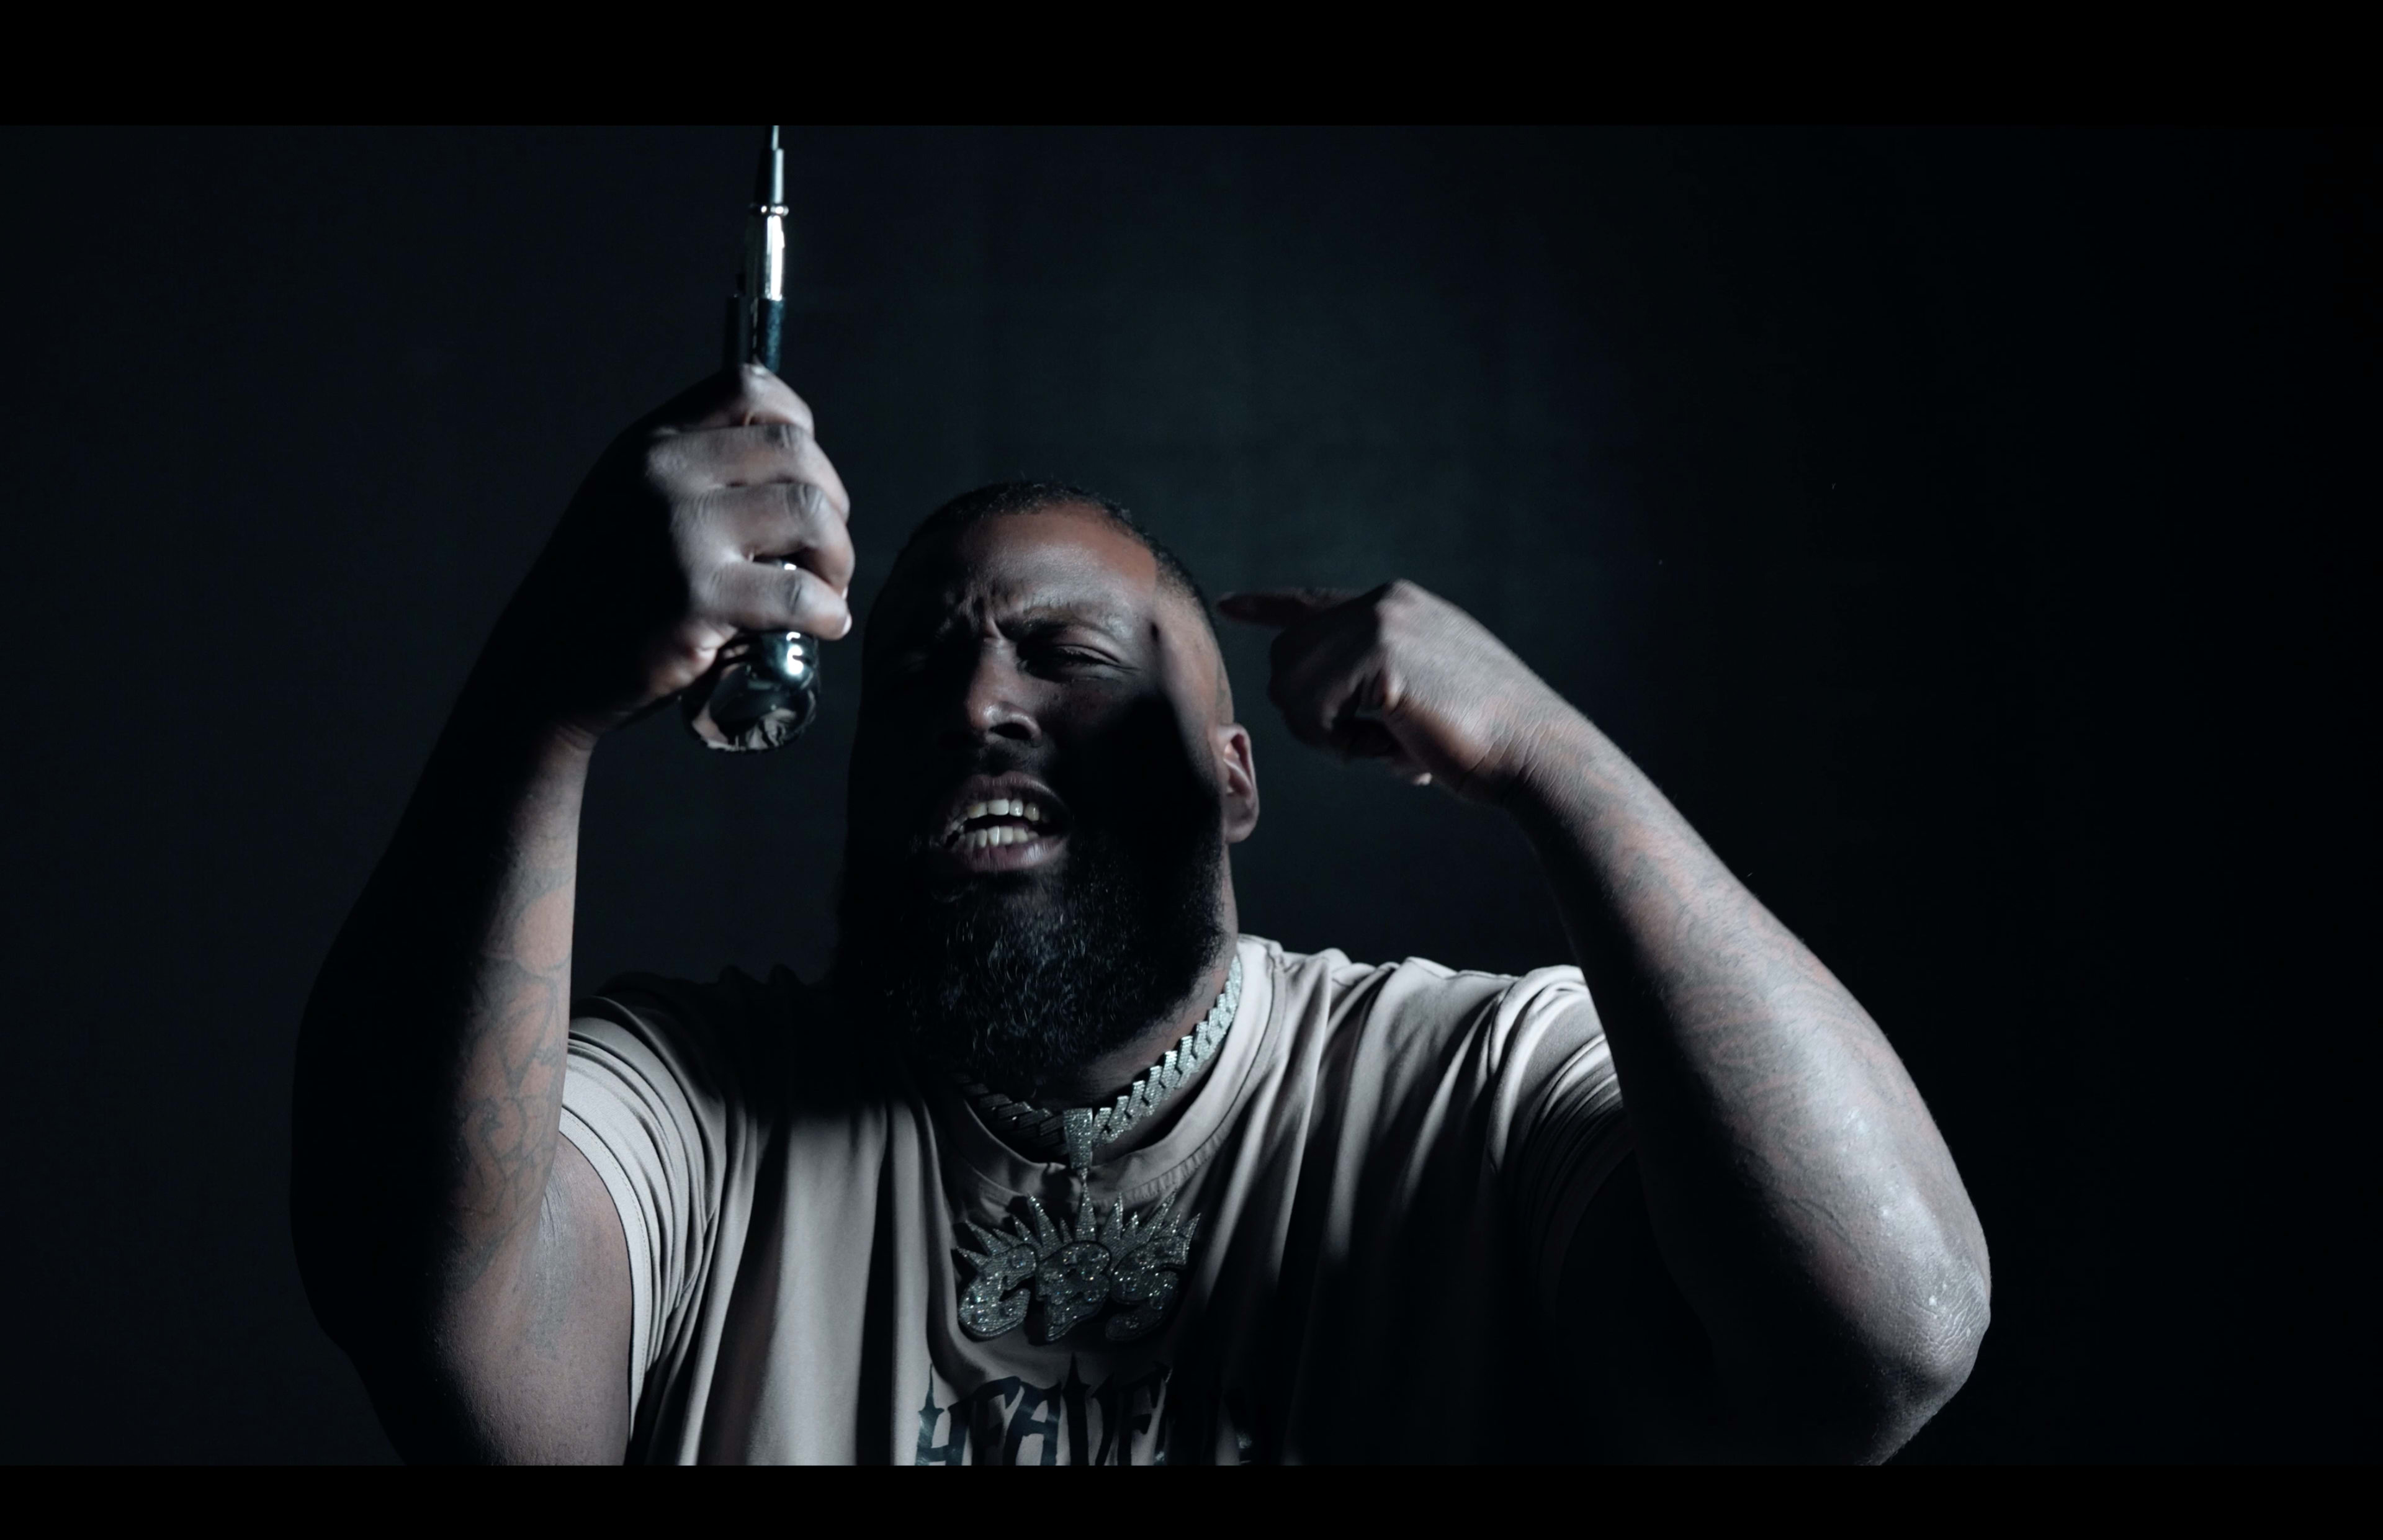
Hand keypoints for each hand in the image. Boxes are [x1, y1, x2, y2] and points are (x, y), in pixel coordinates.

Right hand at [488, 367, 853, 740]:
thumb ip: (693, 474)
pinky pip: (800, 592)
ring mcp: (680, 532)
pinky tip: (823, 625)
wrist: (545, 664)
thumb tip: (796, 475)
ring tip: (826, 589)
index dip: (799, 426)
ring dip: (837, 556)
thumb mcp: (628, 500)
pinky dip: (827, 612)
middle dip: (832, 503)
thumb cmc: (601, 592)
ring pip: (810, 512)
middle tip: (826, 553)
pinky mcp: (697, 597)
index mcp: (649, 443)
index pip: (748, 387)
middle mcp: (663, 473)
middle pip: (795, 451)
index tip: (807, 478)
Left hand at [1217, 581, 1578, 802]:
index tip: (1229, 606)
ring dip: (1327, 736)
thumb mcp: (1424, 695)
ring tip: (1388, 748)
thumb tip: (1313, 702)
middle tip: (1370, 746)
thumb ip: (1375, 683)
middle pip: (1287, 656)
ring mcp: (1381, 620)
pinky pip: (1310, 709)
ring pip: (1290, 685)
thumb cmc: (1487, 742)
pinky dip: (1340, 745)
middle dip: (1311, 715)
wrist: (1537, 753)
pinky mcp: (1378, 652)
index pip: (1311, 601)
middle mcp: (1384, 601)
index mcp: (1397, 606)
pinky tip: (1392, 748)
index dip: (1266, 606)